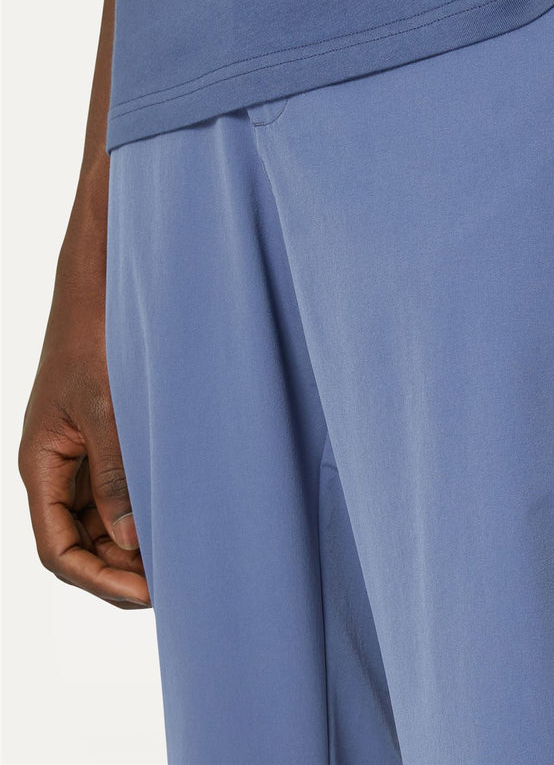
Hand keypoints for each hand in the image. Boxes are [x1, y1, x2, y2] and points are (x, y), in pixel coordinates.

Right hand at [19, 245, 148, 608]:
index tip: (147, 593)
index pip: (58, 549)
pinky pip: (122, 489)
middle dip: (122, 570)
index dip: (98, 580)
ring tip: (184, 558)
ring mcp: (84, 455)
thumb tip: (133, 541)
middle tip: (177, 583)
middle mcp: (59, 467)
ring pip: (104, 521)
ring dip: (137, 545)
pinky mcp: (111, 439)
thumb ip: (117, 472)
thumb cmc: (95, 337)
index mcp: (42, 464)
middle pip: (82, 543)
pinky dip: (146, 510)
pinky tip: (182, 518)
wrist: (103, 286)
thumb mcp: (106, 408)